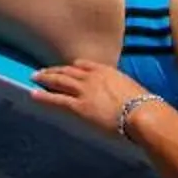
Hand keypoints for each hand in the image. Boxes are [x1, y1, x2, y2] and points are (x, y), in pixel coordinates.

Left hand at [32, 58, 153, 137]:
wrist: (142, 113)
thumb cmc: (143, 105)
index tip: (67, 67)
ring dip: (46, 78)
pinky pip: (57, 99)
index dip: (73, 67)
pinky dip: (44, 96)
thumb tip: (122, 95)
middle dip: (55, 70)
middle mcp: (92, 77)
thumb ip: (120, 89)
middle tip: (43, 71)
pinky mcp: (79, 106)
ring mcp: (84, 90)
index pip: (84, 65)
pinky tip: (33, 94)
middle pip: (68, 71)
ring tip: (34, 77)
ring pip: (59, 81)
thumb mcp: (131, 89)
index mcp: (106, 70)